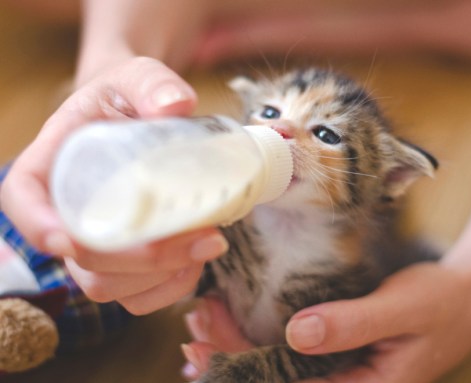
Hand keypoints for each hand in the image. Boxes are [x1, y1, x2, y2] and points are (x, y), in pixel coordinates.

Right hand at [0, 56, 227, 314]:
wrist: (142, 118)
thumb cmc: (128, 97)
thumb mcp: (136, 76)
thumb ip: (151, 83)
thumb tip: (176, 105)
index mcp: (50, 164)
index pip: (22, 200)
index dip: (39, 227)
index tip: (69, 240)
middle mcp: (65, 212)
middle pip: (81, 259)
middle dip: (141, 260)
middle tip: (202, 237)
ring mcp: (95, 243)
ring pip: (109, 286)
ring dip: (161, 276)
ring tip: (209, 242)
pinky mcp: (124, 262)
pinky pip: (136, 297)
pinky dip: (169, 288)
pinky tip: (197, 260)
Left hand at [182, 263, 470, 382]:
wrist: (467, 296)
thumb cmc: (440, 302)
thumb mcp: (401, 309)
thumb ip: (352, 324)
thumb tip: (296, 335)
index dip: (241, 373)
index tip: (203, 350)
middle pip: (276, 382)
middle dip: (230, 359)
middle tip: (194, 329)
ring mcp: (343, 372)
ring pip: (279, 369)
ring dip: (239, 350)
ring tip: (203, 326)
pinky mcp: (340, 353)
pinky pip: (293, 355)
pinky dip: (260, 342)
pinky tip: (233, 331)